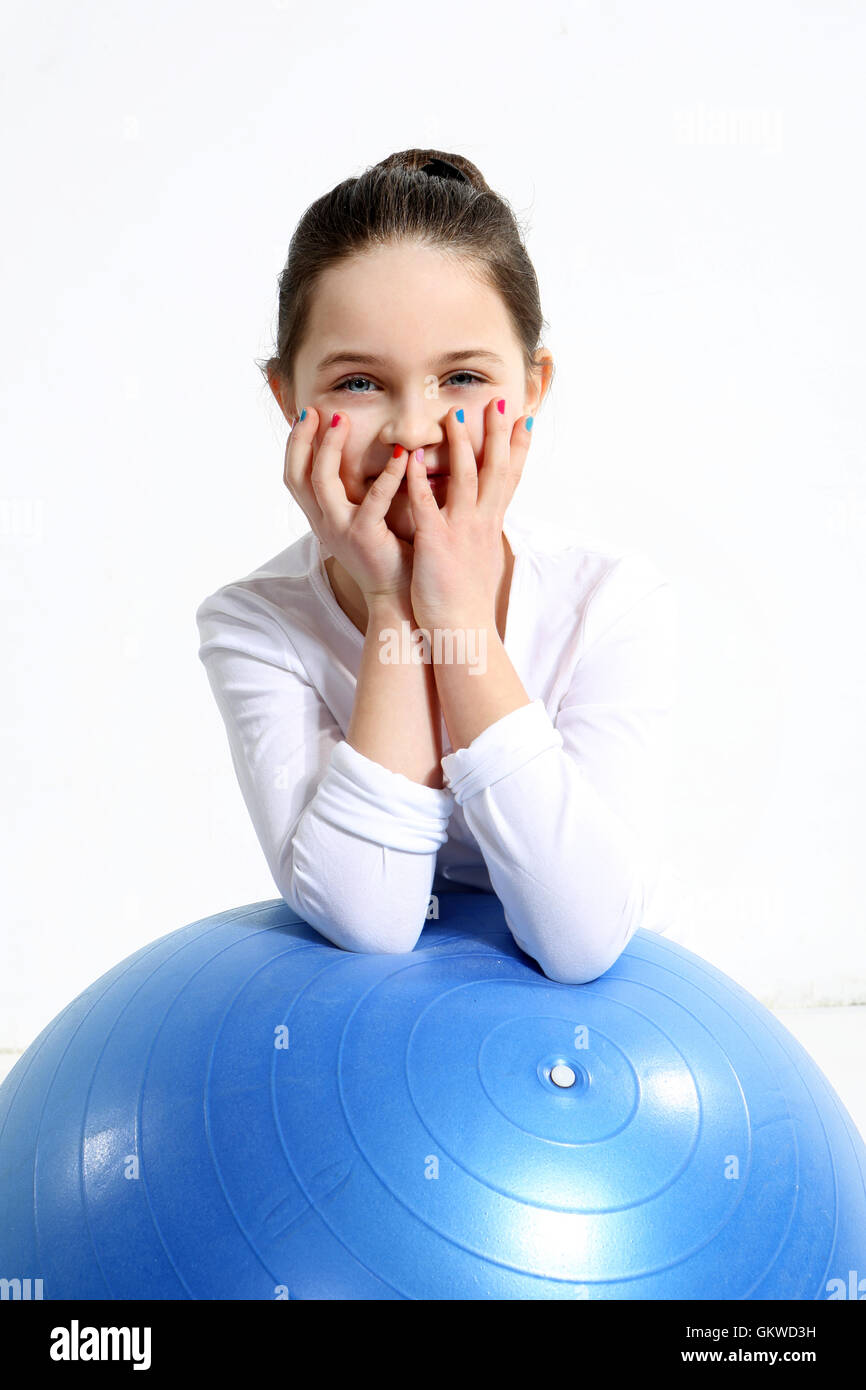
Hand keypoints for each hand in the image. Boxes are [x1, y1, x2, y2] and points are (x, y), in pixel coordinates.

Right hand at [283, 408, 413, 602]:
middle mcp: (323, 523)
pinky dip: (388, 474)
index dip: (296, 445)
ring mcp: (340, 531)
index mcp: (321, 518)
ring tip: (343, 421)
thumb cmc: (387, 555)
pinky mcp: (364, 537)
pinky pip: (373, 499)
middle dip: (303, 439)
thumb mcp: (362, 520)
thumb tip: (363, 458)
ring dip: (331, 448)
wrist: (396, 596)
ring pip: (322, 481)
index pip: (295, 476)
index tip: (306, 416)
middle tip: (317, 411)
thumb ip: (356, 493)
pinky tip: (402, 455)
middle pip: (297, 475)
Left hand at [405, 396, 532, 630]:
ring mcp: (461, 530)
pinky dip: (418, 480)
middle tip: (499, 401)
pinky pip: (426, 505)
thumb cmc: (468, 600)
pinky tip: (410, 458)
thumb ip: (481, 534)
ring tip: (456, 415)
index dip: (518, 448)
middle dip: (497, 434)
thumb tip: (487, 521)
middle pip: (495, 469)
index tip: (524, 420)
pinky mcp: (437, 542)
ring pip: (464, 479)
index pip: (510, 478)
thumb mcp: (482, 560)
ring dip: (461, 446)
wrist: (463, 630)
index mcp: (491, 525)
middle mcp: (481, 522)